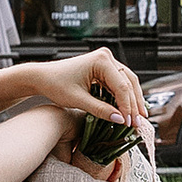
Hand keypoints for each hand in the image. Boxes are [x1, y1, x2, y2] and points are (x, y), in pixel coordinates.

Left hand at [0, 47, 149, 140]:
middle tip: (139, 124)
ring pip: (127, 82)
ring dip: (132, 100)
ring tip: (138, 118)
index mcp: (101, 60)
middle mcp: (106, 57)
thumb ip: (100, 110)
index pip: (122, 86)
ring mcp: (106, 61)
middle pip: (128, 83)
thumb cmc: (56, 84)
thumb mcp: (78, 100)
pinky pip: (119, 83)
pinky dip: (124, 97)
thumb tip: (120, 120)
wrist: (42, 77)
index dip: (127, 107)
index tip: (130, 124)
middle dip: (134, 105)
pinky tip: (128, 110)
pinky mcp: (104, 68)